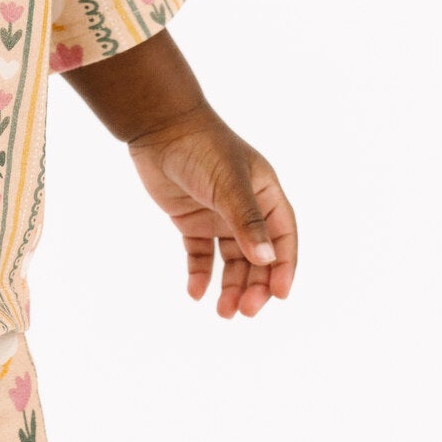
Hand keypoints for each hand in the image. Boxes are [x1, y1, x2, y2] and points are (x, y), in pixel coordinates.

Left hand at [127, 105, 297, 319]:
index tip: (279, 295)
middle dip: (254, 285)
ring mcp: (219, 216)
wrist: (159, 128)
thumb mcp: (229, 184)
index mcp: (266, 195)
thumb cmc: (202, 148)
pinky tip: (195, 293)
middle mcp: (247, 208)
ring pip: (231, 261)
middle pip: (258, 256)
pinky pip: (201, 255)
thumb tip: (267, 260)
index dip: (283, 267)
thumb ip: (247, 222)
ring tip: (224, 312)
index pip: (283, 238)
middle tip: (245, 312)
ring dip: (230, 286)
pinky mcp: (192, 221)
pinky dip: (200, 274)